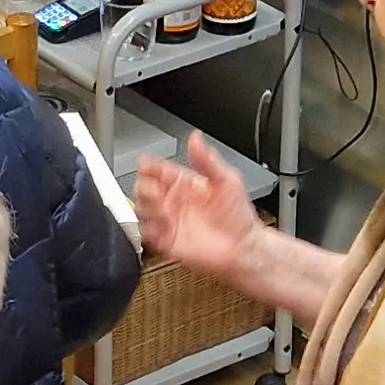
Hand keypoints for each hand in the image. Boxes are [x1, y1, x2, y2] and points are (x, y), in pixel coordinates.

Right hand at [137, 135, 267, 278]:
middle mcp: (172, 200)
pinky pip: (145, 233)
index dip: (148, 166)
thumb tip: (195, 138)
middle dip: (145, 188)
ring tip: (163, 211)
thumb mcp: (227, 180)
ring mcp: (168, 220)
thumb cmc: (238, 215)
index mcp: (183, 182)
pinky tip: (163, 226)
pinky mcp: (165, 240)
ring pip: (141, 210)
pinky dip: (148, 229)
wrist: (243, 246)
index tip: (147, 166)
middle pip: (142, 188)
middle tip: (158, 193)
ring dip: (147, 209)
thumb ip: (207, 159)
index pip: (155, 169)